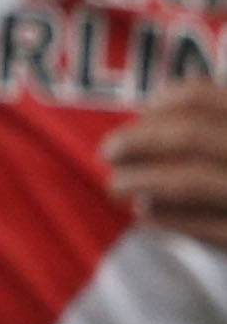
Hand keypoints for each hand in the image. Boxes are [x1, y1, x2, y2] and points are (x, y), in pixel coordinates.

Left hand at [104, 87, 226, 245]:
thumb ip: (222, 121)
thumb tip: (156, 116)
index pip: (204, 96)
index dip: (161, 104)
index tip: (139, 114)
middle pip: (193, 135)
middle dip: (140, 141)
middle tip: (109, 151)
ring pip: (195, 181)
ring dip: (144, 181)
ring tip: (115, 186)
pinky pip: (214, 228)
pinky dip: (174, 219)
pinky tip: (146, 214)